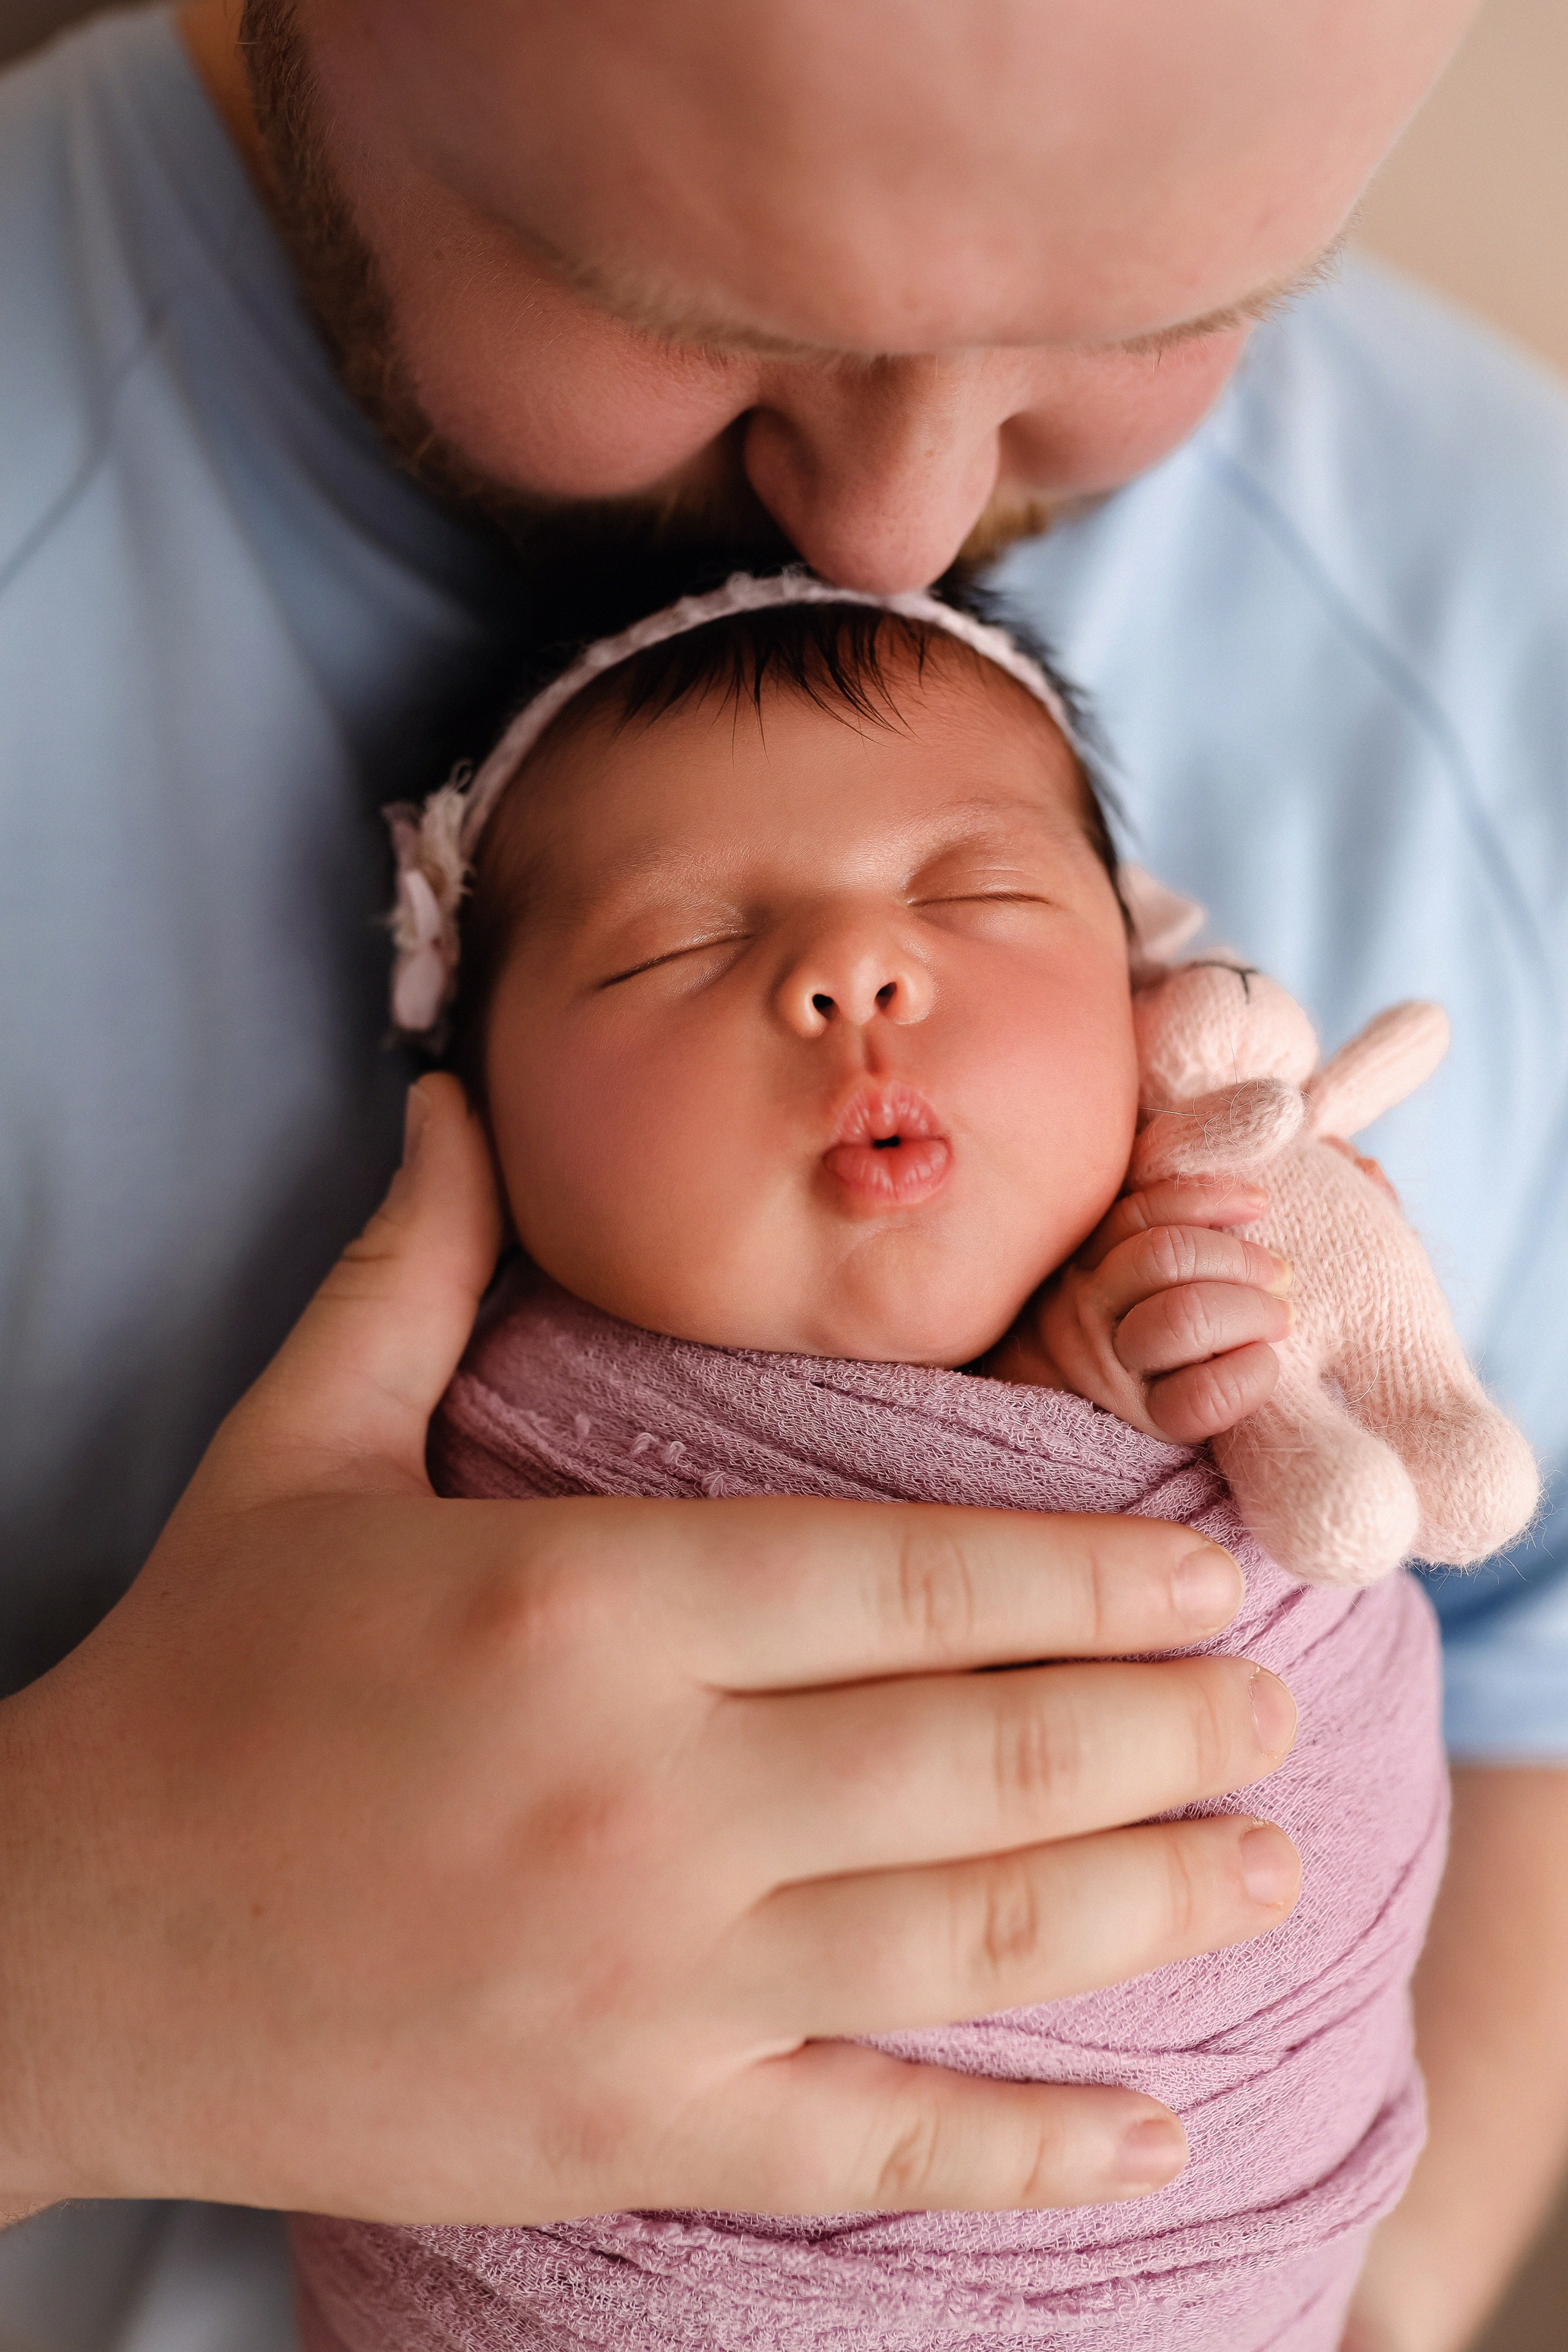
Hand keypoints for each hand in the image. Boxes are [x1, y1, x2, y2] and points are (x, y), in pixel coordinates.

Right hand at [0, 1081, 1299, 2227]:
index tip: (1214, 1571)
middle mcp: (643, 1794)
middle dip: (1169, 1728)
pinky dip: (1031, 2148)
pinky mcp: (623, 2130)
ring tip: (1270, 1865)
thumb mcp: (293, 1446)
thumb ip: (407, 1267)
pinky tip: (1154, 2131)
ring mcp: (645, 1983)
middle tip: (1278, 1704)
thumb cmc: (198, 1676)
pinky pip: (875, 2145)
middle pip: (989, 1753)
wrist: (60, 1945)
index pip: (916, 1575)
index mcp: (584, 1605)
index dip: (1096, 1570)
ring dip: (1154, 1902)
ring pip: (973, 1939)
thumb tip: (449, 1095)